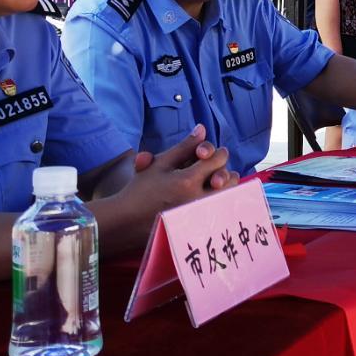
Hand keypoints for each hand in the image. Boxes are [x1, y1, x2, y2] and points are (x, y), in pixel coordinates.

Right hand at [117, 125, 239, 216]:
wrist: (127, 221)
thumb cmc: (141, 190)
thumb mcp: (160, 164)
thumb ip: (184, 146)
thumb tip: (202, 128)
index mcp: (187, 181)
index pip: (217, 160)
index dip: (216, 152)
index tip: (208, 153)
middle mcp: (197, 200)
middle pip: (228, 179)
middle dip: (223, 169)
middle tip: (215, 167)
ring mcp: (200, 216)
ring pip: (228, 197)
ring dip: (226, 186)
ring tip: (216, 181)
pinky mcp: (199, 227)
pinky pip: (221, 211)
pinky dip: (221, 201)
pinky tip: (213, 196)